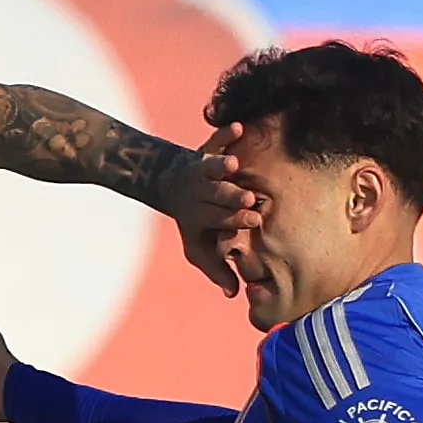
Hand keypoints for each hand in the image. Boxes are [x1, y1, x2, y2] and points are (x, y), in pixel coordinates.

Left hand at [166, 122, 259, 294]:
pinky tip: (239, 127)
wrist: (168, 183)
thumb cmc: (193, 220)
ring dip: (221, 166)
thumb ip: (216, 268)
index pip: (218, 219)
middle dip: (231, 198)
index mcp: (200, 216)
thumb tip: (233, 295)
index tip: (254, 219)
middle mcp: (200, 193)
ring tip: (233, 164)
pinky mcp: (207, 150)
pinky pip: (214, 140)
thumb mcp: (198, 247)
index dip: (233, 220)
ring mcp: (203, 170)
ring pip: (211, 168)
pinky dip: (225, 134)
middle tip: (248, 200)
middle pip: (216, 196)